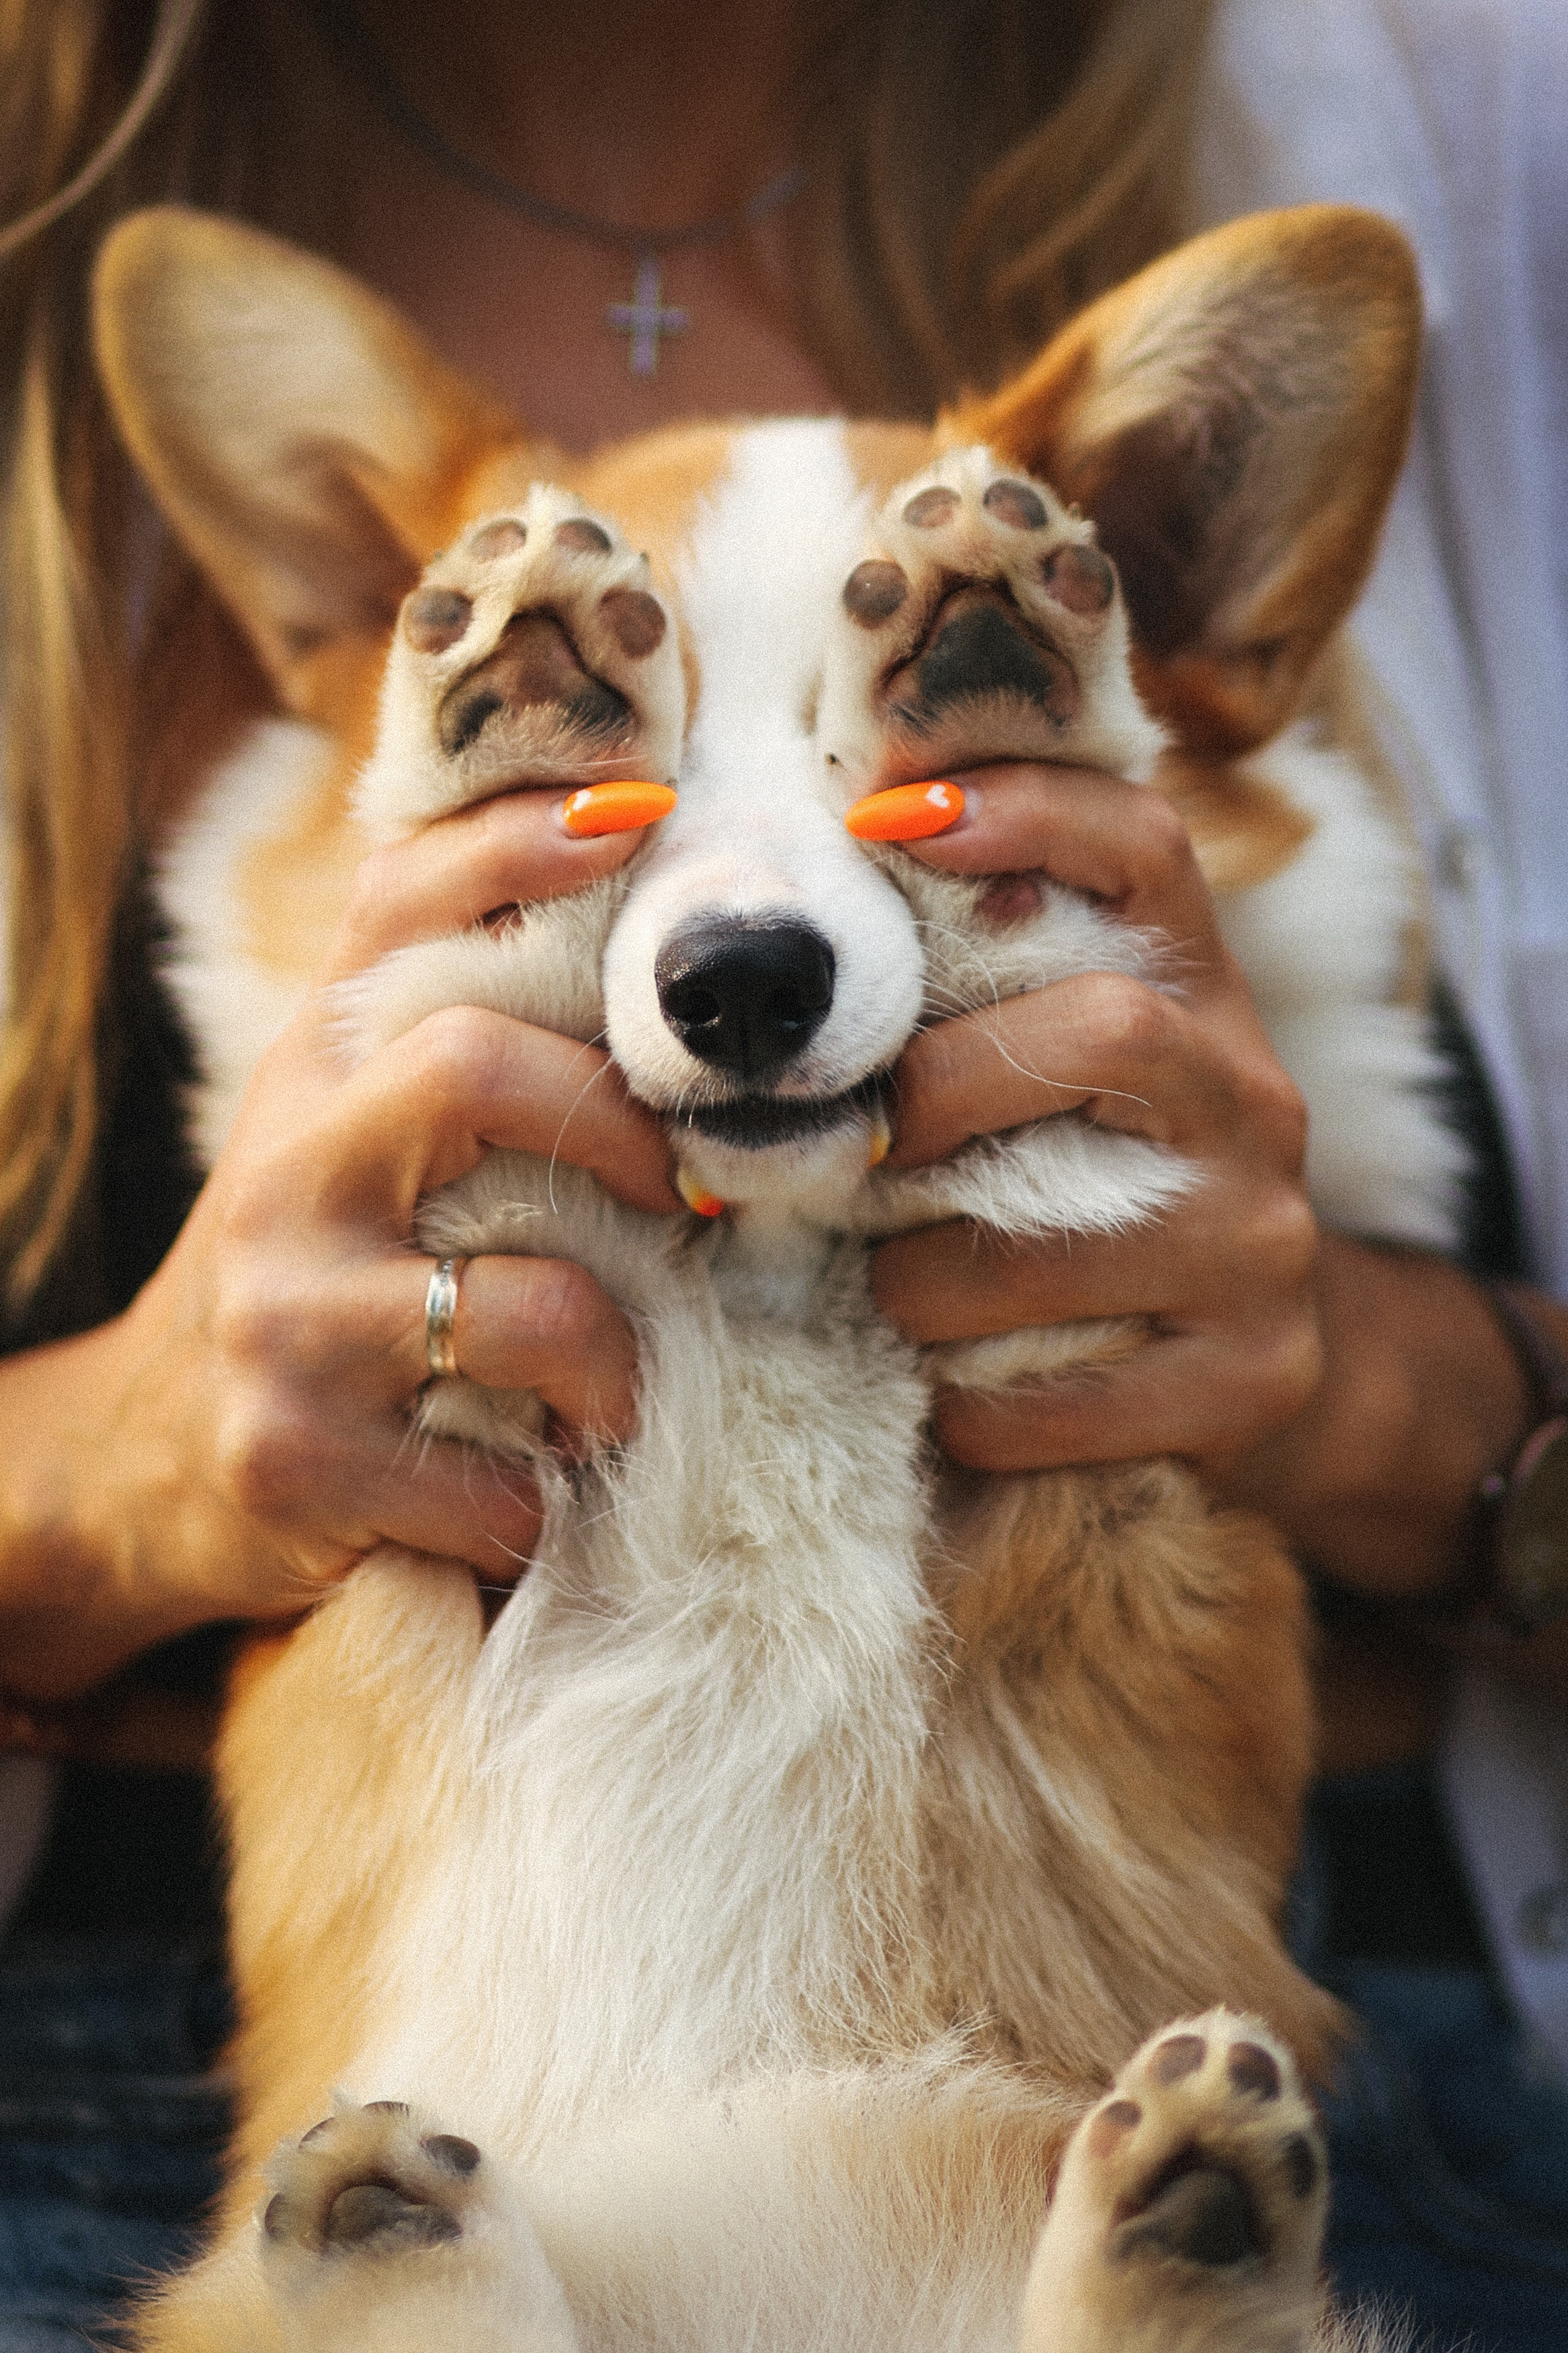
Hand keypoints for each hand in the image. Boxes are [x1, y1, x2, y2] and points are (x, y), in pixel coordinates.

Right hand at [0, 787, 679, 1699]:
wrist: (144, 1454)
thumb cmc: (309, 1271)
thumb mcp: (343, 1128)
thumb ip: (440, 1029)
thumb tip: (614, 884)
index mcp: (311, 1070)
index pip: (399, 904)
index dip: (519, 845)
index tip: (641, 812)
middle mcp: (286, 1168)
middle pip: (472, 1067)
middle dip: (621, 1128)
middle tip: (690, 1200)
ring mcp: (285, 1317)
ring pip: (529, 1304)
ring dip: (617, 1366)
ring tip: (621, 1396)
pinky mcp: (297, 1461)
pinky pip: (499, 1484)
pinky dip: (544, 1502)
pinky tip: (529, 1496)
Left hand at [870, 760, 1320, 1473]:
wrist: (1250, 1377)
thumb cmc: (1082, 1203)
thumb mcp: (1048, 1084)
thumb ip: (963, 1005)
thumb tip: (769, 956)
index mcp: (1198, 997)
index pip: (1145, 849)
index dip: (1028, 811)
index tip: (885, 816)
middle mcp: (1253, 1100)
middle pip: (1106, 1031)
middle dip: (940, 1092)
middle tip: (855, 1149)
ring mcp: (1264, 1244)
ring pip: (1054, 1238)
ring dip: (925, 1279)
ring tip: (893, 1296)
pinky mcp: (1254, 1378)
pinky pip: (1059, 1395)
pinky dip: (970, 1402)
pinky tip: (949, 1393)